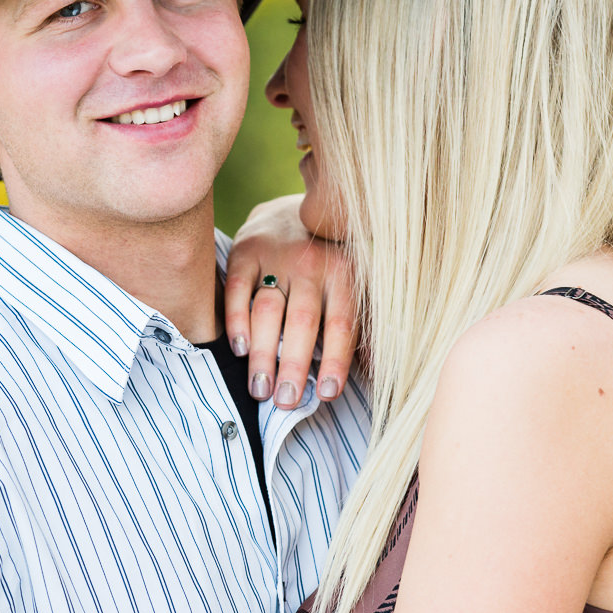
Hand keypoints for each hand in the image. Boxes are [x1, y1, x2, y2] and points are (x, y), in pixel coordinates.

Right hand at [223, 194, 358, 409]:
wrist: (291, 211)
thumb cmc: (326, 263)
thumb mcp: (353, 285)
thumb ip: (362, 327)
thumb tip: (376, 376)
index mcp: (345, 274)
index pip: (342, 323)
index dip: (336, 360)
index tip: (327, 394)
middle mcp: (312, 264)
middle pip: (303, 320)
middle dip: (294, 364)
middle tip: (286, 400)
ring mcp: (277, 256)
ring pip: (268, 309)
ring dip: (264, 353)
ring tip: (260, 389)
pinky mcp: (245, 251)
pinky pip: (238, 289)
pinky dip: (236, 320)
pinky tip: (240, 349)